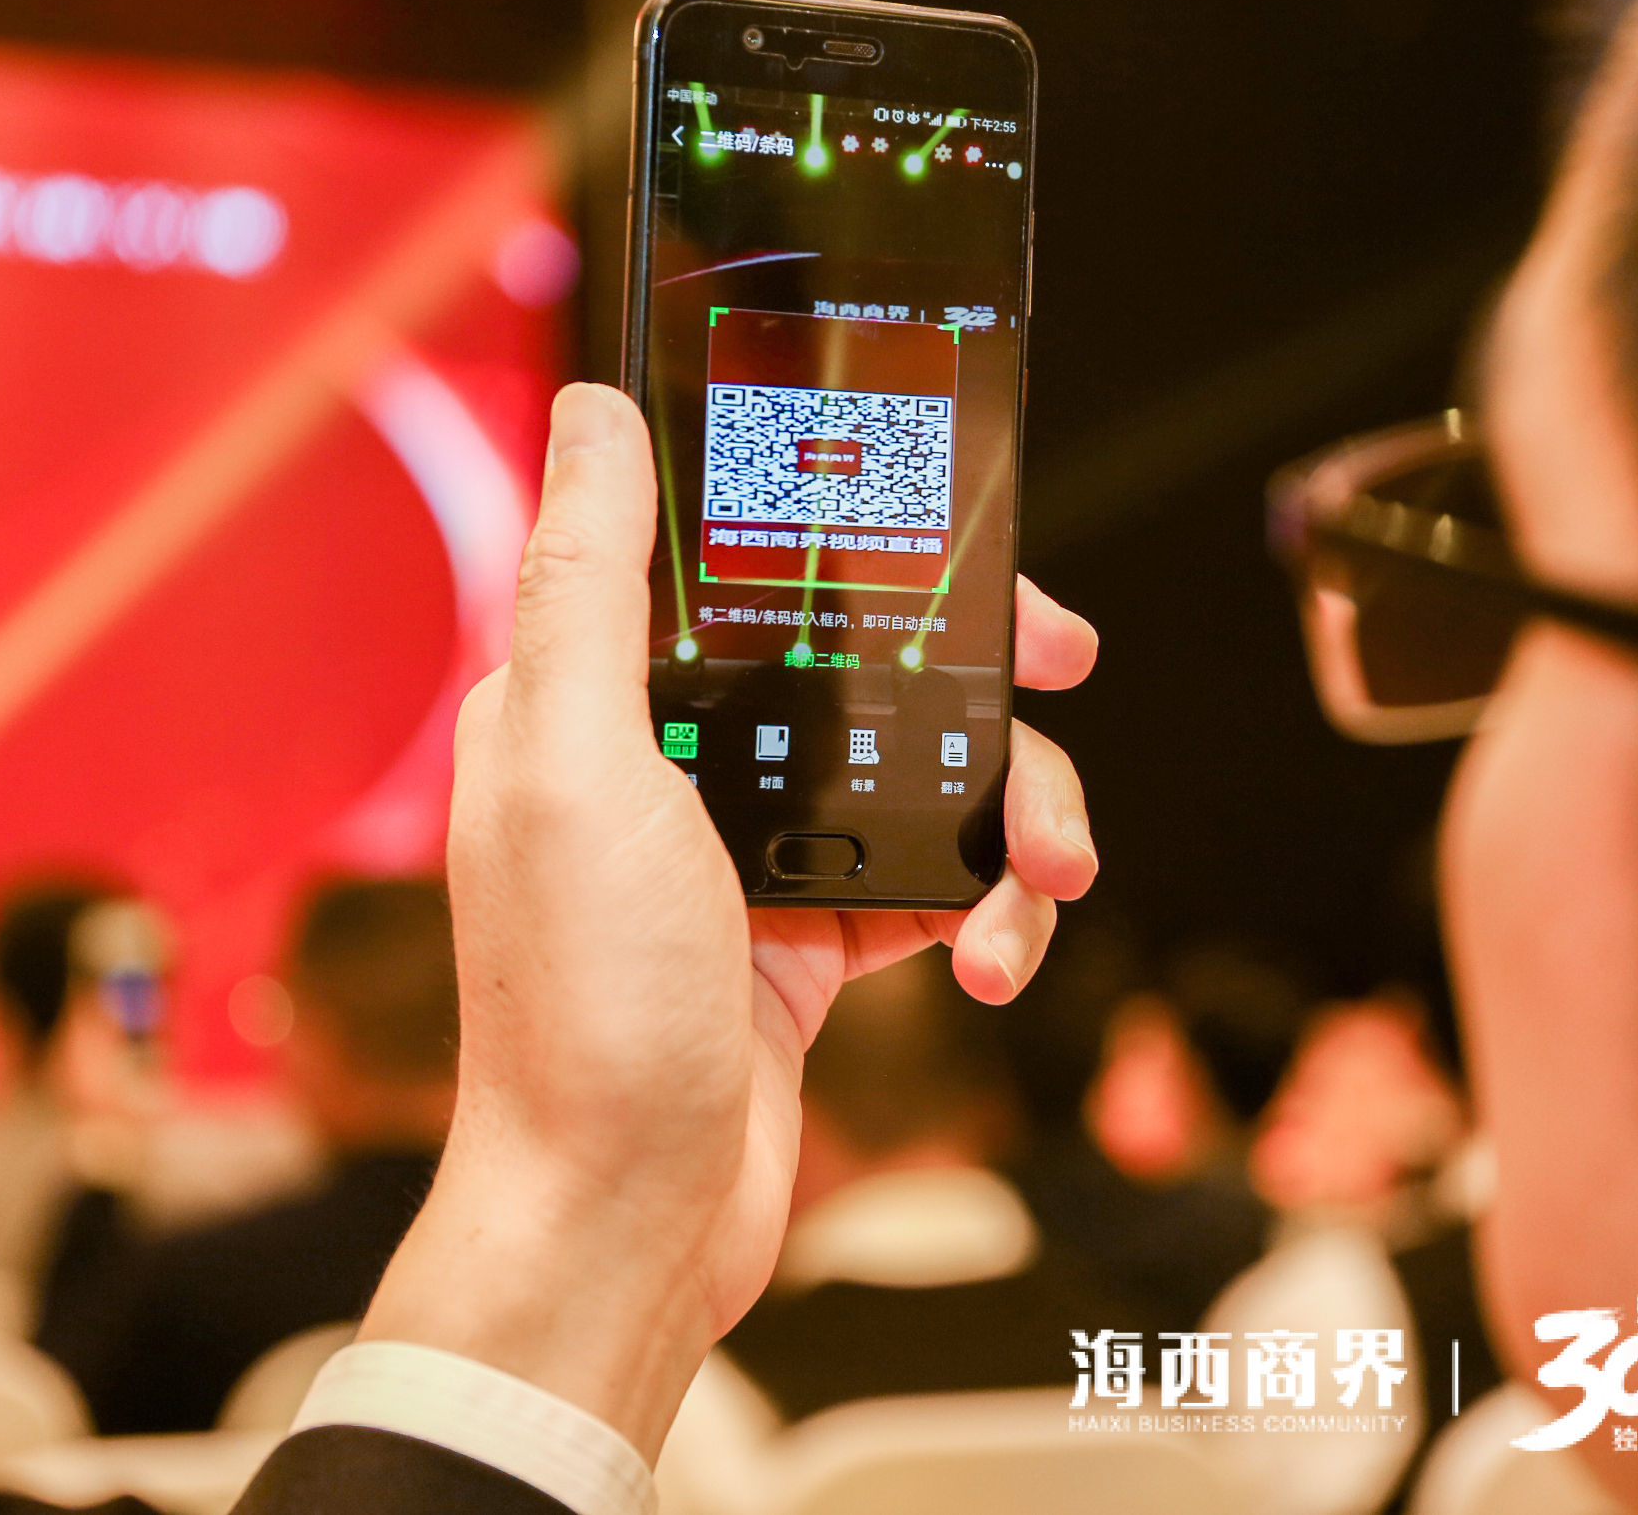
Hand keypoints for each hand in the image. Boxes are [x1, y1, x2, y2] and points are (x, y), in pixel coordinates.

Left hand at [361, 383, 1098, 1457]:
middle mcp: (672, 759)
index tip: (956, 536)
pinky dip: (987, 909)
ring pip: (919, 771)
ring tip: (1054, 870)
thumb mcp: (574, 765)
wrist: (624, 1225)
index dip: (860, 531)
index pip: (748, 561)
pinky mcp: (809, 938)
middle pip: (860, 658)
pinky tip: (996, 958)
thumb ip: (588, 585)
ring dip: (1009, 809)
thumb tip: (593, 412)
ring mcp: (748, 852)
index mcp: (600, 695)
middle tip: (1062, 671)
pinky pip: (933, 882)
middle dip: (975, 671)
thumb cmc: (581, 1009)